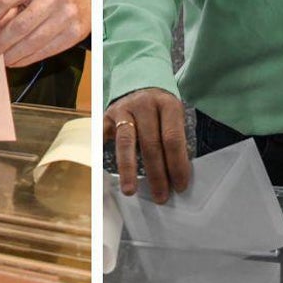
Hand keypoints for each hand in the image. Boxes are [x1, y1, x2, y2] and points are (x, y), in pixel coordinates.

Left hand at [0, 0, 89, 66]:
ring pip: (32, 42)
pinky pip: (46, 50)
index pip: (3, 0)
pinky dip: (28, 59)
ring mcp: (66, 15)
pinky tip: (17, 61)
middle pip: (18, 26)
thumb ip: (10, 7)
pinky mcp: (74, 32)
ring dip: (12, 55)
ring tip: (1, 60)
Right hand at [103, 87, 190, 202]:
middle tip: (160, 196)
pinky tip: (104, 170)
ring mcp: (123, 109)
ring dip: (128, 169)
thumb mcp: (174, 118)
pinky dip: (102, 153)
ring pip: (126, 142)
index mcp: (168, 105)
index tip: (179, 185)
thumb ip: (174, 142)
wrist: (140, 86)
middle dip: (156, 173)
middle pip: (150, 143)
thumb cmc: (161, 111)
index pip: (173, 139)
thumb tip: (175, 176)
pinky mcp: (107, 115)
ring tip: (129, 190)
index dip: (177, 164)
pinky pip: (104, 137)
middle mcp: (144, 104)